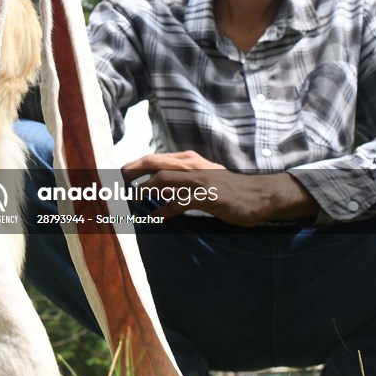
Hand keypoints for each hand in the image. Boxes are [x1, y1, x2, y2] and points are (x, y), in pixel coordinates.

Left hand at [121, 151, 317, 226]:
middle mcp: (191, 165)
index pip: (153, 158)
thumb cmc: (227, 188)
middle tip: (116, 185)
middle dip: (131, 172)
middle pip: (153, 162)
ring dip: (144, 189)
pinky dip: (165, 209)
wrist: (259, 195)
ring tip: (130, 200)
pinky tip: (154, 218)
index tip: (117, 176)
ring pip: (164, 179)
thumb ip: (180, 178)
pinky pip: (181, 202)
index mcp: (188, 160)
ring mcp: (200, 180)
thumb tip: (154, 187)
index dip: (133, 165)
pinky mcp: (208, 196)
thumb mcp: (201, 176)